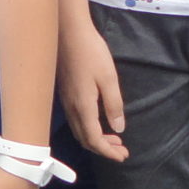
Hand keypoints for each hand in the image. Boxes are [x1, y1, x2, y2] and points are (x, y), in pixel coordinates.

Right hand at [58, 22, 127, 161]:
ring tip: (114, 138)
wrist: (68, 32)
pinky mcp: (65, 93)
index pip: (94, 140)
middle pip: (85, 139)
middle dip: (103, 148)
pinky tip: (99, 121)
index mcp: (83, 107)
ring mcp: (66, 101)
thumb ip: (114, 105)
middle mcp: (72, 108)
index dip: (108, 151)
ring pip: (79, 130)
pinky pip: (76, 121)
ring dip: (96, 139)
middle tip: (121, 150)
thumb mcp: (109, 78)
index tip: (123, 156)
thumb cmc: (91, 52)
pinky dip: (88, 128)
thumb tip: (118, 129)